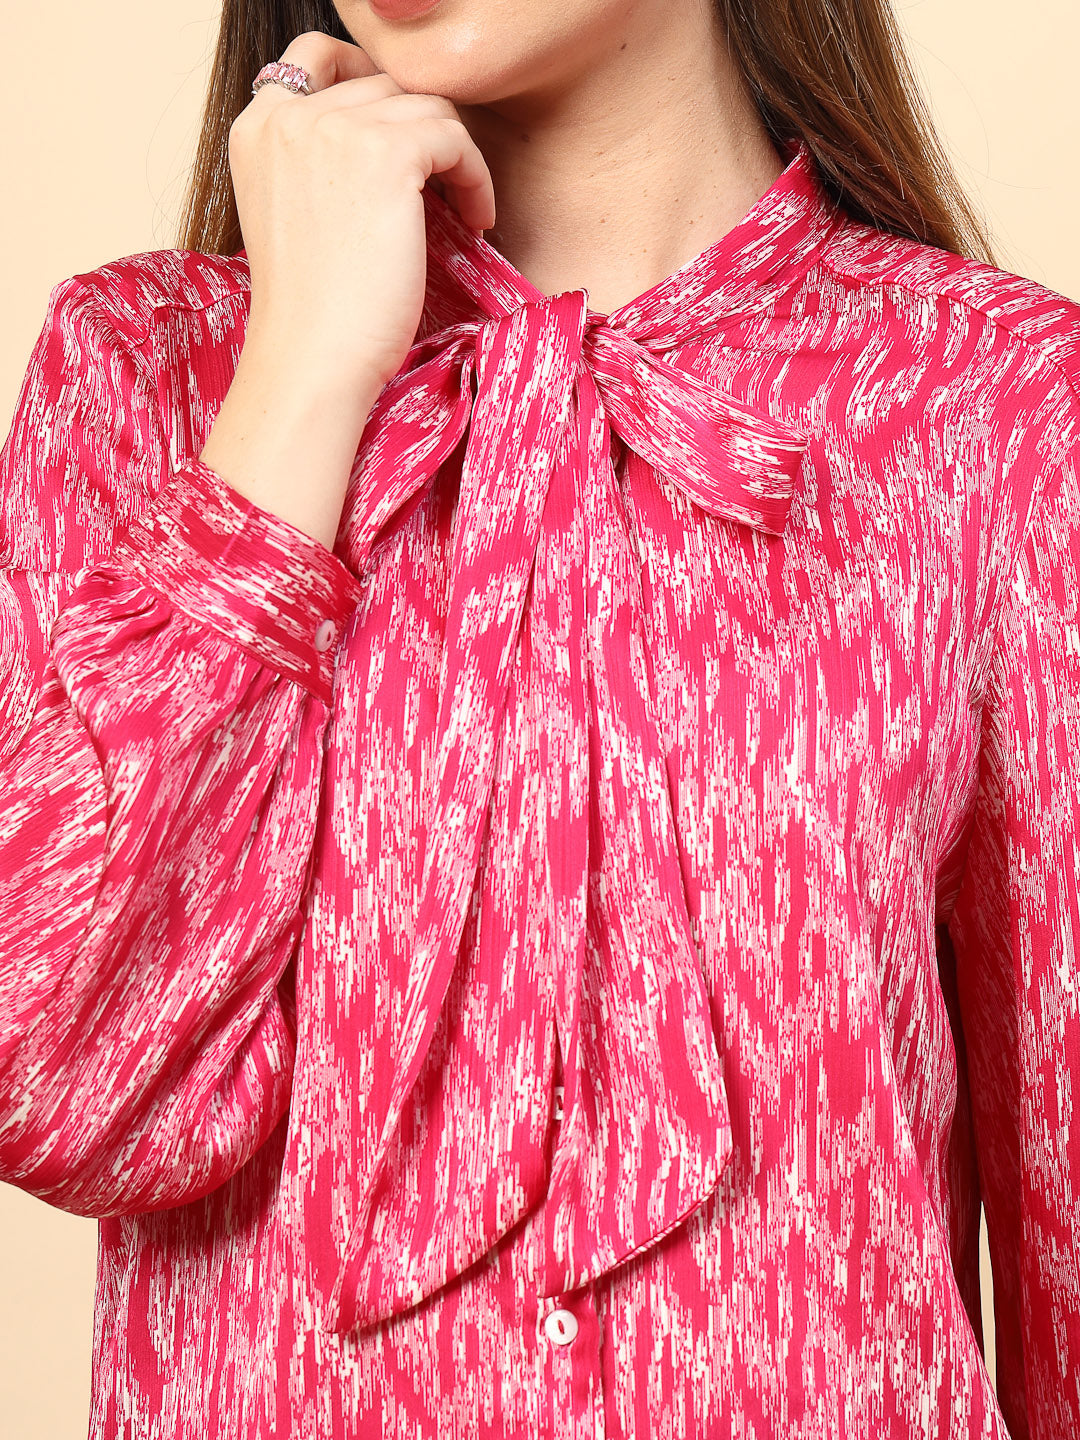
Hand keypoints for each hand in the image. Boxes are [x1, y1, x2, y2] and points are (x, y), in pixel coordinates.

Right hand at [228, 29, 496, 407]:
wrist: (313, 358)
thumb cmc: (312, 311)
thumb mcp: (295, 215)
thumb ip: (318, 161)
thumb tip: (391, 135)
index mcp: (256, 127)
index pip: (314, 54)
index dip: (366, 79)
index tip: (401, 128)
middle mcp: (289, 115)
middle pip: (382, 81)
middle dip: (419, 129)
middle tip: (441, 186)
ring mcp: (335, 128)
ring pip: (426, 105)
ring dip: (454, 154)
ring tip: (463, 208)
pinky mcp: (387, 154)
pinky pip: (456, 138)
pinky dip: (476, 178)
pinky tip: (475, 221)